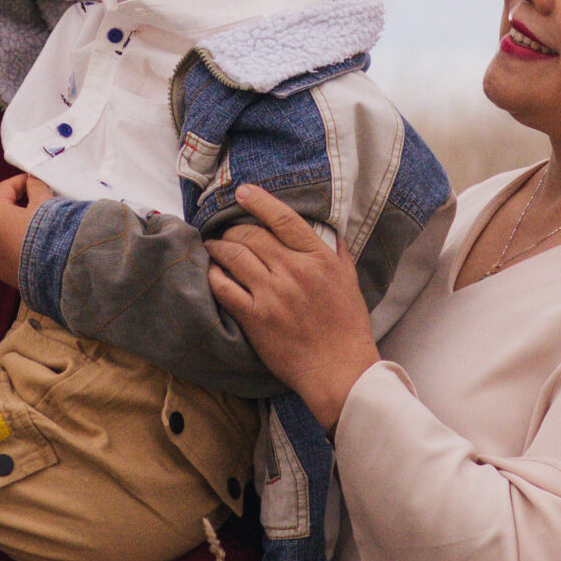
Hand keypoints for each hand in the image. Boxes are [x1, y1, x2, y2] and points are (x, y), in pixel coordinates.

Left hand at [0, 173, 55, 288]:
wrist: (58, 268)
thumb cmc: (50, 232)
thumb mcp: (46, 202)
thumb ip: (36, 187)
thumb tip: (32, 180)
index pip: (3, 189)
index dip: (19, 181)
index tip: (33, 180)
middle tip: (15, 197)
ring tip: (13, 221)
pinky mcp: (2, 273)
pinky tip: (11, 248)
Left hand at [206, 184, 379, 430]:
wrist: (339, 369)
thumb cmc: (347, 326)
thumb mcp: (349, 280)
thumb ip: (335, 251)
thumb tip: (327, 229)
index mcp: (318, 258)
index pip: (283, 218)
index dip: (259, 201)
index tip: (243, 192)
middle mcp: (293, 271)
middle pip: (251, 235)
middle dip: (233, 229)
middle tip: (227, 231)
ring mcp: (272, 294)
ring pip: (234, 256)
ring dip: (218, 247)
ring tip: (213, 246)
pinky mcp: (255, 317)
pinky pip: (224, 287)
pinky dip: (214, 275)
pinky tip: (212, 271)